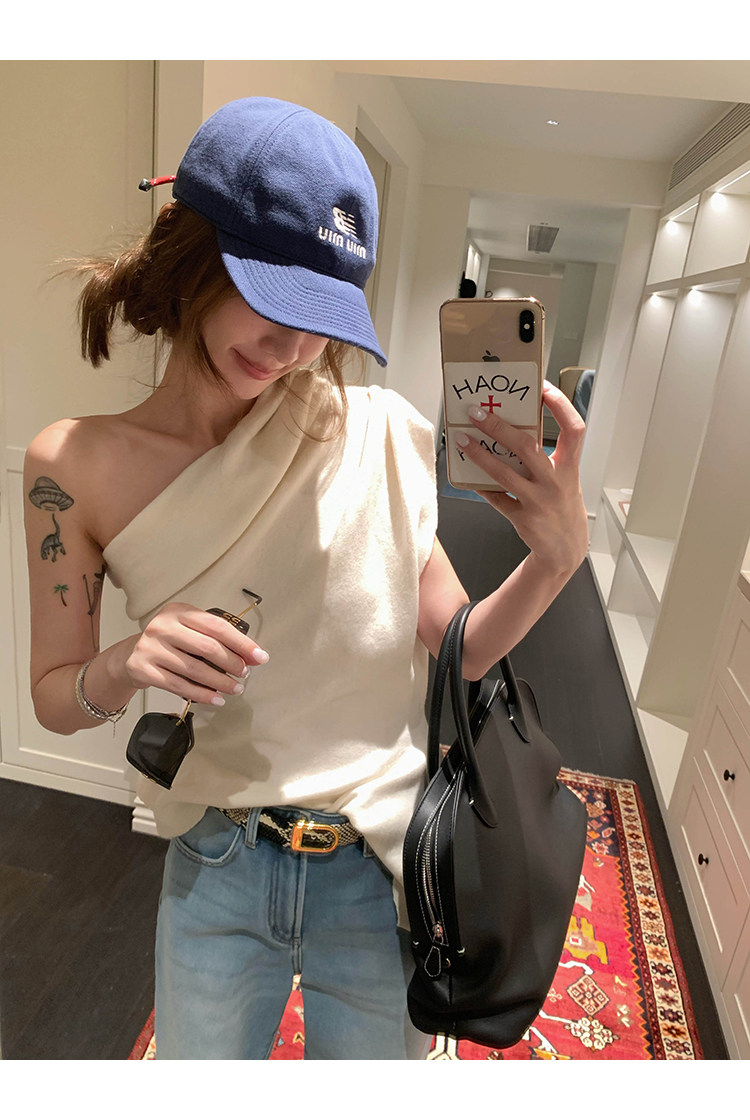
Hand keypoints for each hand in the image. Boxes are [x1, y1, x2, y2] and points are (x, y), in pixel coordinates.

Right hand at [123, 601, 269, 705]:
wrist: (129, 656)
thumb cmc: (167, 643)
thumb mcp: (188, 631)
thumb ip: (215, 639)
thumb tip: (250, 656)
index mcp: (179, 612)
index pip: (217, 626)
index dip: (241, 643)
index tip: (258, 656)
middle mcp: (163, 626)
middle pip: (207, 647)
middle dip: (232, 663)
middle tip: (244, 673)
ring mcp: (151, 648)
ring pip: (194, 669)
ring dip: (220, 682)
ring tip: (235, 688)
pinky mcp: (143, 669)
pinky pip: (179, 685)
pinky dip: (201, 694)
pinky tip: (215, 698)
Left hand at [458, 381, 588, 577]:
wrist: (566, 549)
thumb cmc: (562, 506)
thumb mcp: (565, 479)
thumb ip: (548, 456)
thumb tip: (514, 429)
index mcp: (570, 467)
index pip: (574, 429)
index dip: (560, 406)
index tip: (543, 388)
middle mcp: (556, 482)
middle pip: (528, 446)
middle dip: (499, 426)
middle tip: (477, 412)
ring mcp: (539, 501)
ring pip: (504, 472)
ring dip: (480, 454)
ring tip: (461, 439)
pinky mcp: (524, 518)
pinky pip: (496, 498)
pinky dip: (480, 485)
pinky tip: (468, 476)